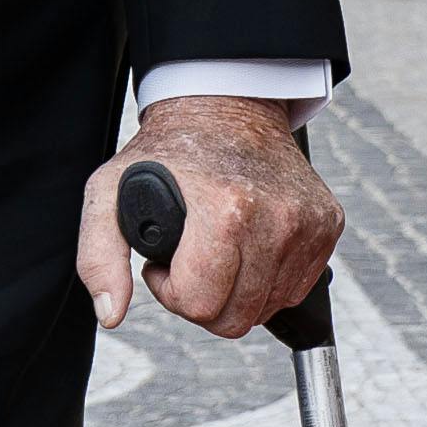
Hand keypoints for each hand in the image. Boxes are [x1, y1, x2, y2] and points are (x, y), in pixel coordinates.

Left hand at [76, 95, 341, 343]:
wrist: (227, 109)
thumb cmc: (168, 151)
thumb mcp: (108, 191)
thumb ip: (98, 257)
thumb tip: (110, 314)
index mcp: (226, 211)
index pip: (200, 304)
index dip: (169, 292)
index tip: (161, 263)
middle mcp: (277, 218)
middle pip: (236, 318)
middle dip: (201, 300)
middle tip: (186, 262)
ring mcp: (308, 224)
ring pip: (266, 309)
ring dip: (234, 293)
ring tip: (214, 250)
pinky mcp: (328, 225)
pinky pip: (295, 289)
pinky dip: (265, 281)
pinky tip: (244, 247)